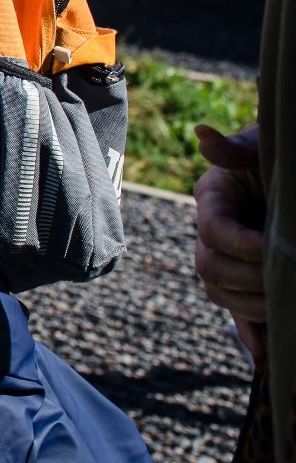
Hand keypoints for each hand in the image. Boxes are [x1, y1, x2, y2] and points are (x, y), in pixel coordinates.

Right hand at [194, 123, 266, 354]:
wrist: (289, 185)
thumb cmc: (278, 159)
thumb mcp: (264, 150)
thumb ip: (237, 148)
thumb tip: (202, 134)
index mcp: (213, 199)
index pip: (212, 230)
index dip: (239, 244)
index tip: (269, 249)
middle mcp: (212, 232)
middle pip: (209, 267)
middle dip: (248, 279)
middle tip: (285, 279)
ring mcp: (226, 259)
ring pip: (219, 292)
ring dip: (252, 304)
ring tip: (285, 305)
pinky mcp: (244, 283)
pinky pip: (237, 314)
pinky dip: (251, 335)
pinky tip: (266, 355)